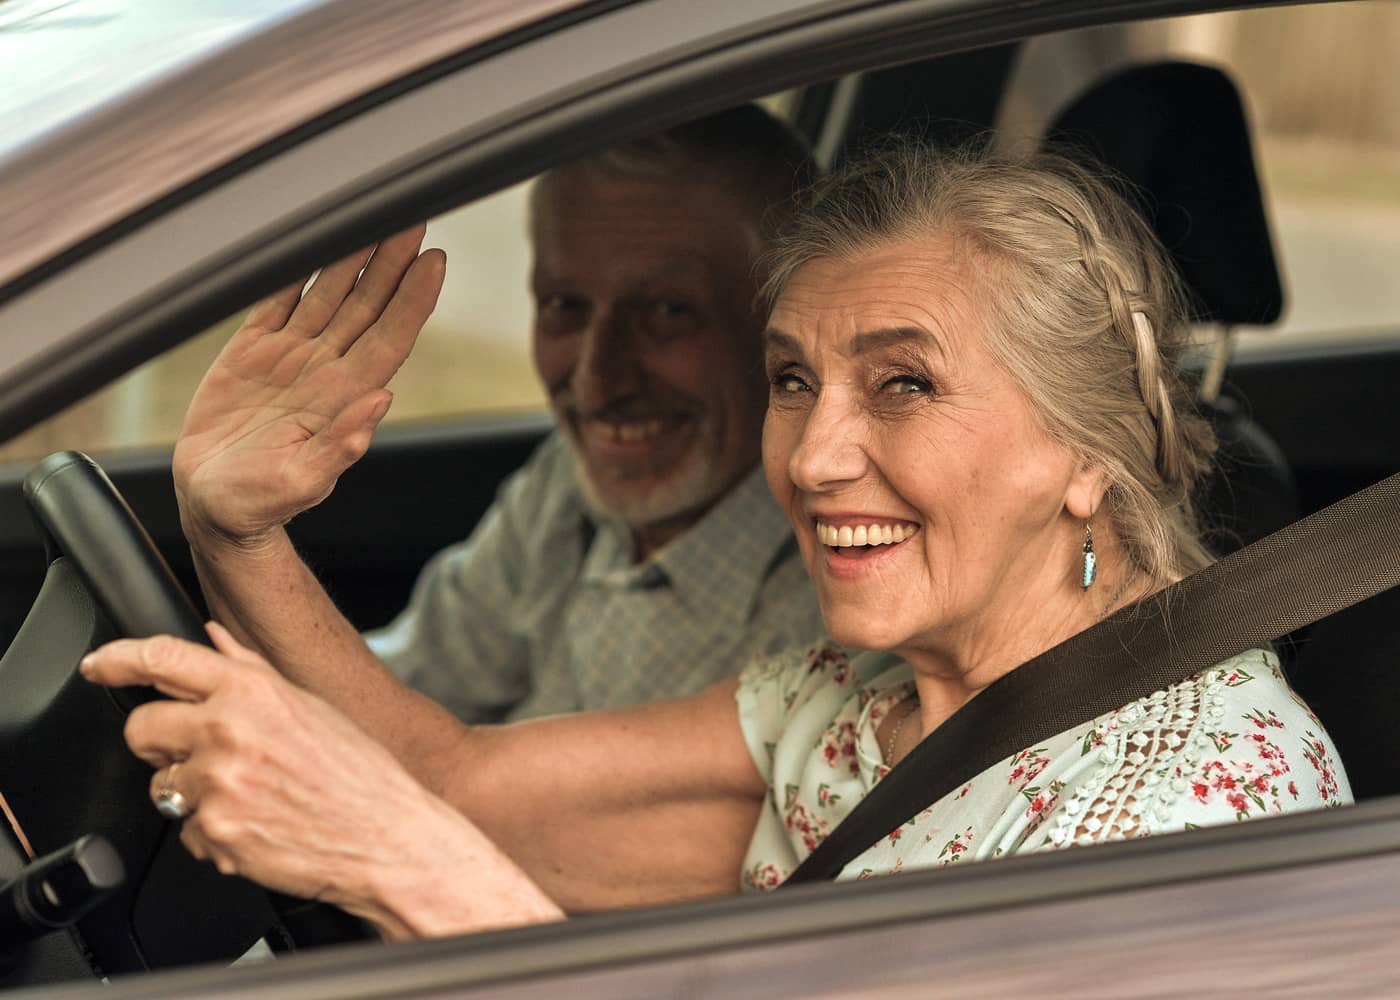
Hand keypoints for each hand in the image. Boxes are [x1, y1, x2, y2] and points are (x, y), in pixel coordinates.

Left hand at [80, 624, 562, 938]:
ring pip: (163, 787)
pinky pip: (188, 832)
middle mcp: (229, 730)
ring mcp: (219, 783)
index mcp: (254, 690)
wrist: (389, 838)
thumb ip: (251, 670)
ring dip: (193, 794)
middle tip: (199, 755)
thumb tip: (213, 639)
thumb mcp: (310, 706)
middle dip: (159, 744)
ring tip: (251, 797)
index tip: (99, 666)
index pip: (162, 659)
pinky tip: (259, 825)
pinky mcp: (215, 832)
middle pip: (141, 727)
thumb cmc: (362, 774)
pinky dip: (216, 833)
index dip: (118, 660)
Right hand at [173, 227, 445, 548]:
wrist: (213, 506)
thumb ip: (339, 448)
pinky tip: (311, 239)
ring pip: (329, 292)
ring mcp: (290, 357)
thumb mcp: (299, 484)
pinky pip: (279, 299)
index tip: (435, 261)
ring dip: (353, 255)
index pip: (389, 337)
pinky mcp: (252, 351)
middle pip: (367, 304)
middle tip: (413, 214)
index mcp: (343, 397)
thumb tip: (380, 404)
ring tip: (374, 214)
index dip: (413, 299)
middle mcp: (324, 369)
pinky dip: (295, 268)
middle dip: (392, 260)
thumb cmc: (258, 505)